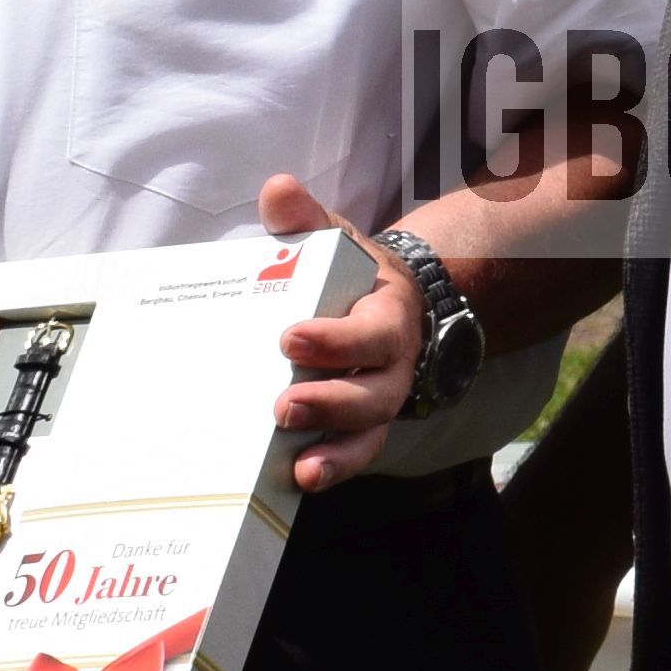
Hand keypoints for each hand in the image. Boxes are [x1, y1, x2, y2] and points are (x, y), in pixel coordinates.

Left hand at [256, 173, 421, 491]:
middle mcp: (392, 367)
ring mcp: (379, 403)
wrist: (384, 308)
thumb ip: (306, 220)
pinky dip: (333, 468)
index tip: (290, 339)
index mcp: (387, 317)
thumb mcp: (333, 241)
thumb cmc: (348, 277)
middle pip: (373, 394)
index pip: (370, 334)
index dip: (336, 341)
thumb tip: (278, 190)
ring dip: (334, 450)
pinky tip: (300, 480)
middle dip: (330, 402)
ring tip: (298, 464)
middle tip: (282, 406)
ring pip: (368, 434)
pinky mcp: (361, 430)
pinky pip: (354, 454)